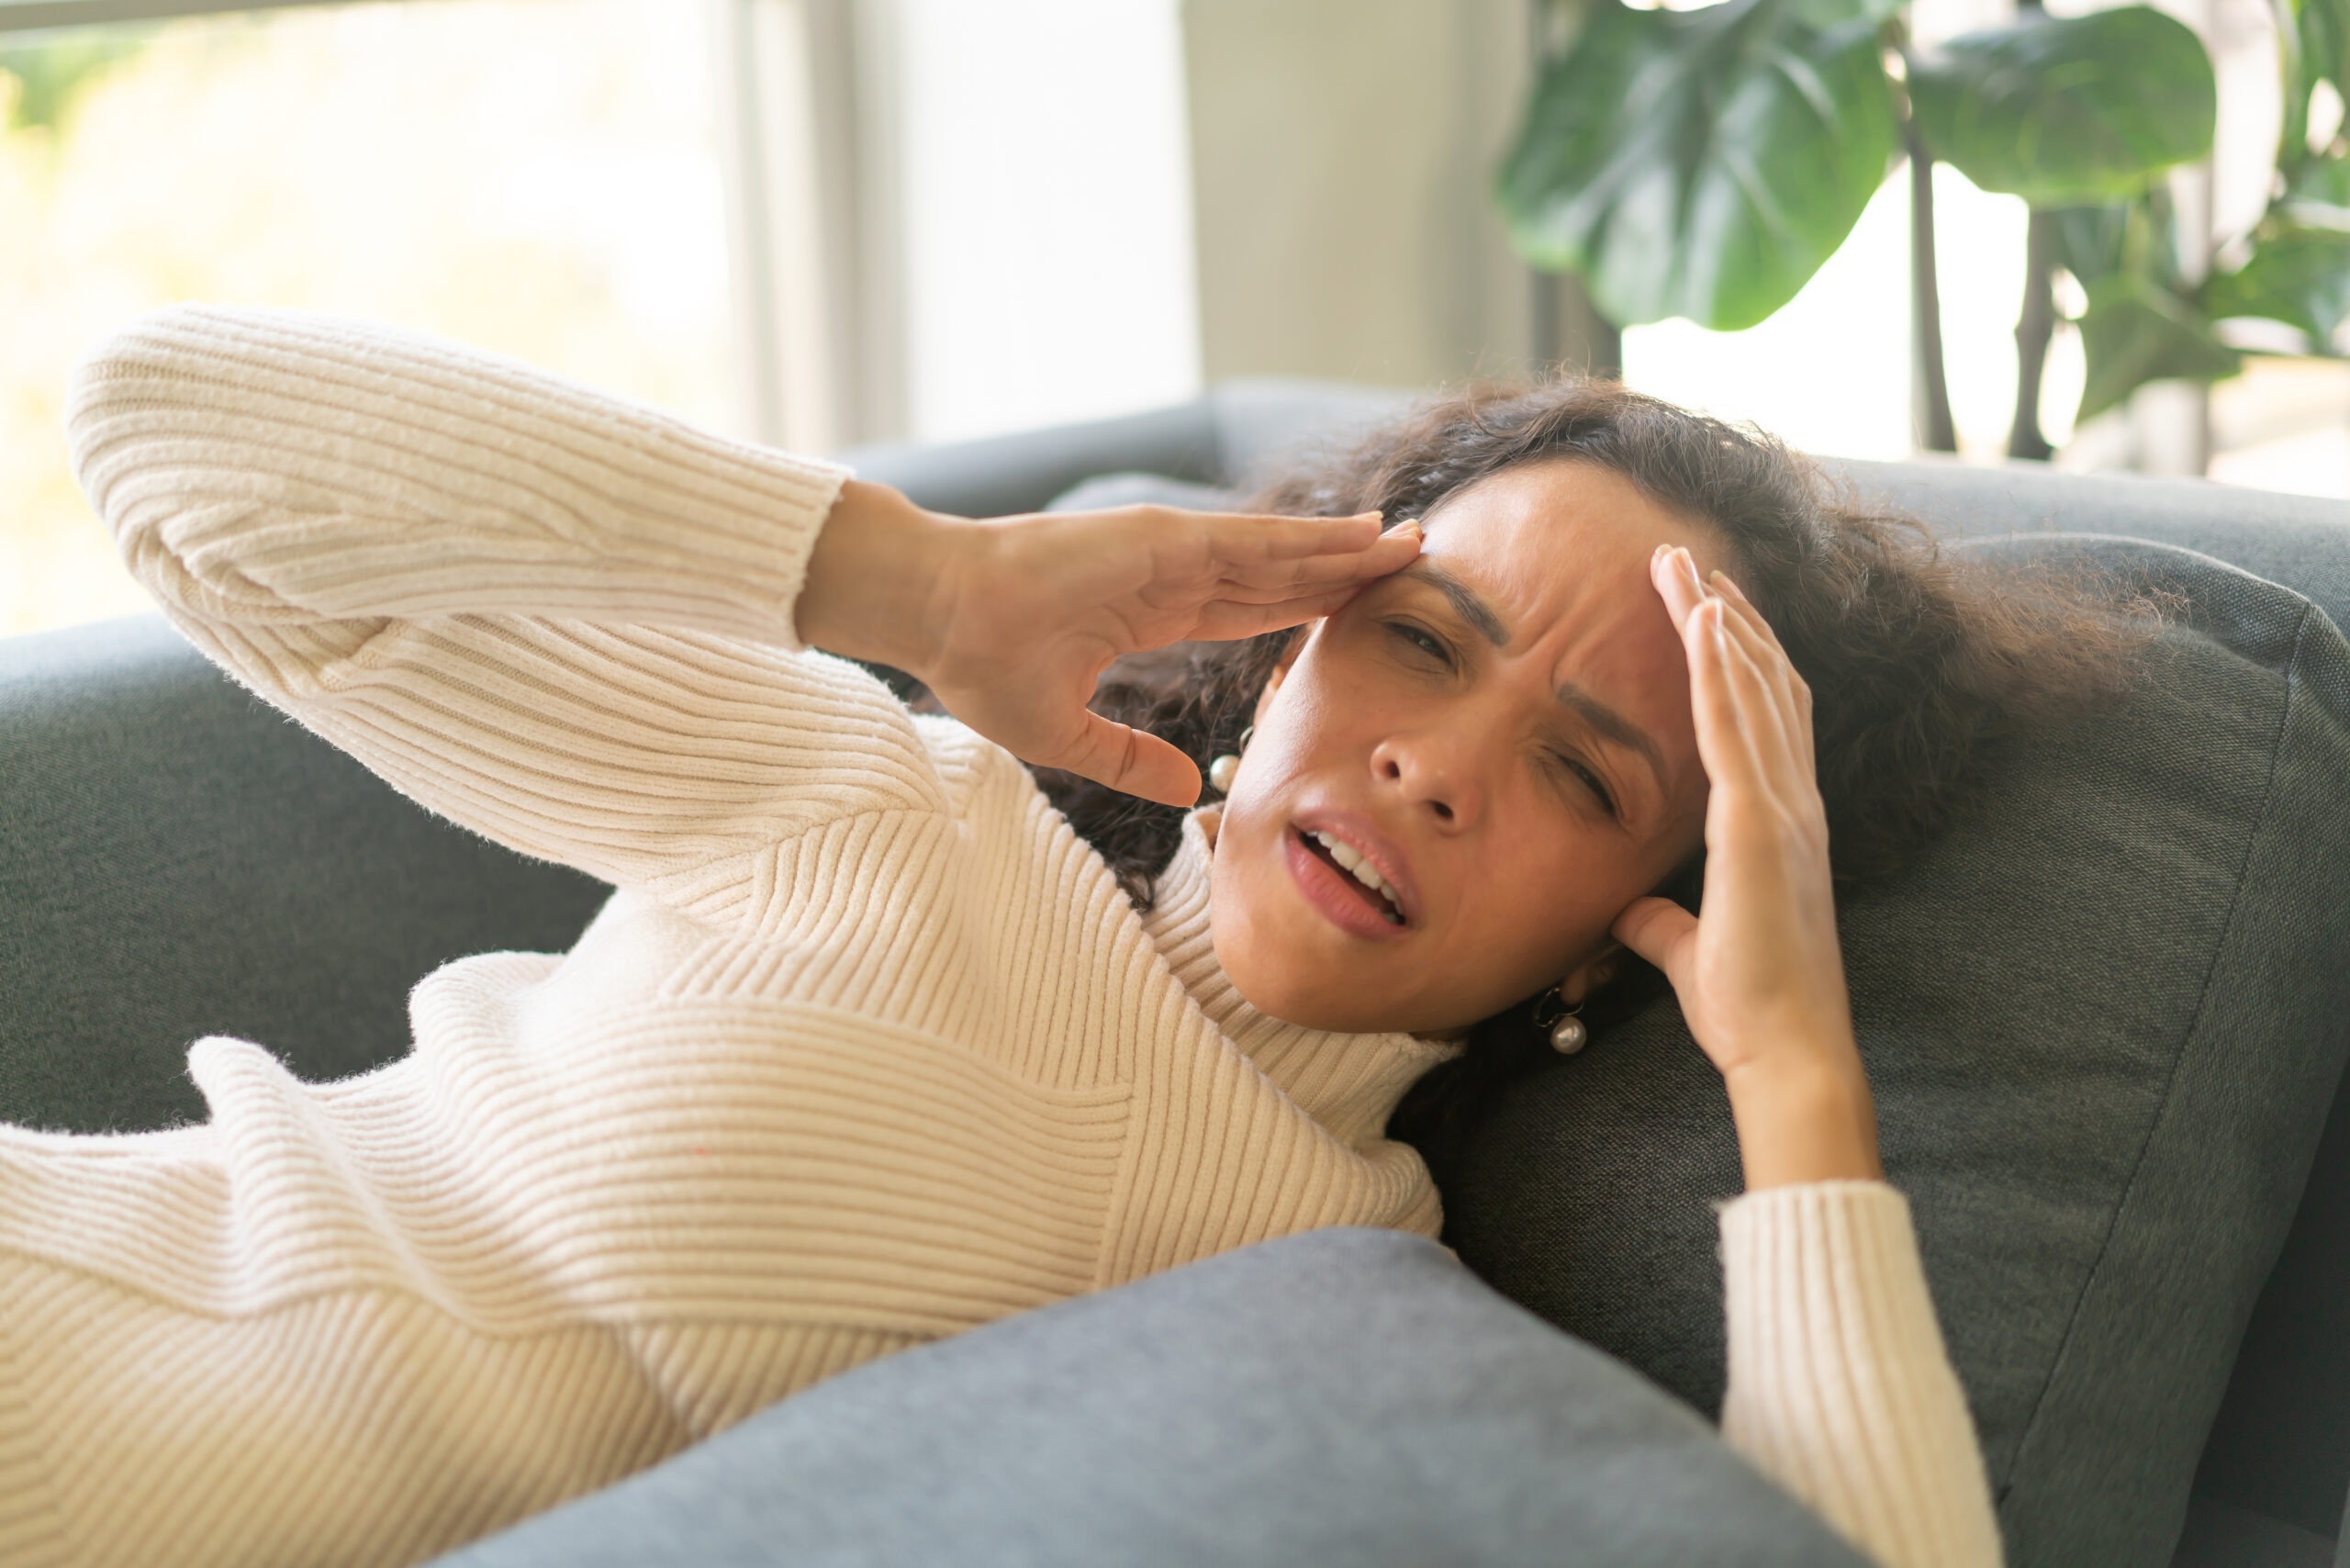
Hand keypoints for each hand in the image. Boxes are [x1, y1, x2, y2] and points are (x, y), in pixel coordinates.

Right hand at [798, 480, 1420, 806]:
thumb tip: (1187, 789)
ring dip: (1349, 548)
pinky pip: (1259, 542)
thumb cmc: (982, 665)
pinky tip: (1364, 536)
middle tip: (1415, 565)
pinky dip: (1316, 537)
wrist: (940, 616)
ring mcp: (1170, 552)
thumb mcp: (1065, 735)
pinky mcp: (1166, 538)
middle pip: (1282, 577)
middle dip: (1346, 571)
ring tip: (1411, 542)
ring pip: (1283, 553)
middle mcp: (1169, 576)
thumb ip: (1128, 760)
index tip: (1358, 608)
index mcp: (1149, 614)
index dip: (1307, 606)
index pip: (1250, 611)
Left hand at [1611, 545, 1881, 1188]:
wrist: (1786, 1052)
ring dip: (1716, 619)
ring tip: (1683, 563)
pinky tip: (1702, 617)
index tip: (1705, 606)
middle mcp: (1792, 803)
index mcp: (1782, 824)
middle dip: (1725, 615)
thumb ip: (1662, 923)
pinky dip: (1718, 668)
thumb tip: (1628, 913)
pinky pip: (1734, 730)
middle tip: (1686, 558)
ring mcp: (1782, 810)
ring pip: (1750, 688)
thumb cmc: (1750, 1010)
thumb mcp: (1687, 952)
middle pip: (1761, 682)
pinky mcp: (1756, 828)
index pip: (1763, 716)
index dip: (1738, 655)